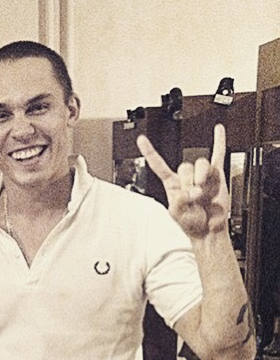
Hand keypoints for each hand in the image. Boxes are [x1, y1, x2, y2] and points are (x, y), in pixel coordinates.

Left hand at [137, 123, 229, 238]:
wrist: (208, 230)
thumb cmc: (191, 223)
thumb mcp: (177, 214)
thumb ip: (180, 200)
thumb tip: (195, 190)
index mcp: (171, 184)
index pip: (158, 165)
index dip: (150, 152)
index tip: (141, 139)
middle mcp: (186, 177)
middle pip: (185, 166)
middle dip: (189, 182)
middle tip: (194, 196)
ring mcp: (202, 175)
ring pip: (202, 164)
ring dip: (203, 178)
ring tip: (204, 192)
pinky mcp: (217, 176)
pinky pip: (218, 155)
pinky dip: (219, 141)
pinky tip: (218, 129)